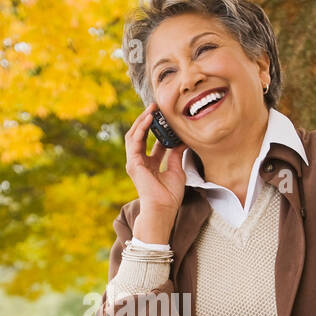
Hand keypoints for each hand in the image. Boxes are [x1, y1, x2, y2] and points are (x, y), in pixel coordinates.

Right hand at [124, 102, 185, 223]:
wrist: (163, 209)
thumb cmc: (170, 195)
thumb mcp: (176, 169)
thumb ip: (176, 154)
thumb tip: (183, 139)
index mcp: (150, 164)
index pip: (152, 141)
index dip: (159, 129)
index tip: (167, 117)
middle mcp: (140, 161)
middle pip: (141, 135)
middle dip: (148, 120)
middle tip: (157, 106)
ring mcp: (134, 162)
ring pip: (134, 135)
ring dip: (142, 120)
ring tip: (152, 108)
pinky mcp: (133, 163)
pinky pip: (134, 141)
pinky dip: (141, 128)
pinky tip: (149, 119)